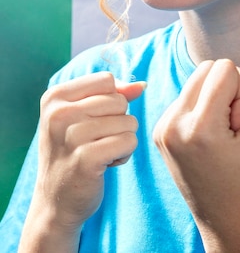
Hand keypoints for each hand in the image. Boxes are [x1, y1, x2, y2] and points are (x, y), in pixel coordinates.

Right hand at [33, 72, 144, 230]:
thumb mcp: (83, 116)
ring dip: (122, 139)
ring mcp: (71, 136)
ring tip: (101, 153)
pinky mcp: (86, 159)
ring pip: (128, 121)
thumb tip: (142, 86)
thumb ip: (112, 95)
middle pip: (119, 100)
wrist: (55, 201)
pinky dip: (124, 154)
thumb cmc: (73, 151)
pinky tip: (106, 165)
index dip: (111, 100)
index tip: (93, 121)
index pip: (107, 81)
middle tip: (97, 141)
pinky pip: (129, 141)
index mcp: (55, 97)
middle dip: (118, 121)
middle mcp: (59, 113)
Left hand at [153, 59, 239, 251]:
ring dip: (216, 97)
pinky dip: (204, 108)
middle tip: (234, 127)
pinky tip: (210, 138)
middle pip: (207, 68)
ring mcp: (161, 128)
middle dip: (228, 90)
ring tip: (223, 133)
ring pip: (197, 79)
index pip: (225, 68)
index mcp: (198, 128)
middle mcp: (172, 125)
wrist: (229, 221)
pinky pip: (187, 96)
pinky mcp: (160, 131)